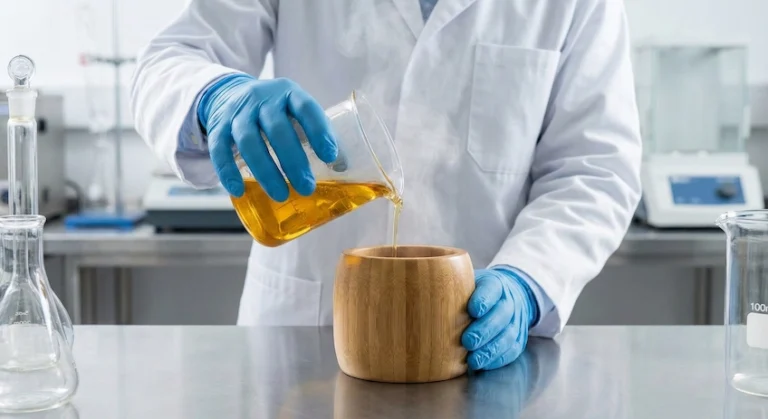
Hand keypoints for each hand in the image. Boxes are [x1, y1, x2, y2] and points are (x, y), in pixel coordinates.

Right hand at [197, 75, 337, 200]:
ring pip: (248, 141)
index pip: (306, 108)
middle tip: (307, 188)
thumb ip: (313, 133)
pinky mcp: (218, 126)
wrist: (230, 92)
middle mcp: (262, 99)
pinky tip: (239, 190)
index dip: (318, 131)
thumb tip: (342, 167)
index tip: (330, 156)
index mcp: (288, 92)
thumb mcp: (294, 111)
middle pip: (277, 129)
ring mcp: (237, 112)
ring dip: (265, 171)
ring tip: (281, 196)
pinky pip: (219, 149)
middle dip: (293, 161)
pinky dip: (228, 171)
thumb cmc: (275, 111)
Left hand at [461, 268, 538, 370]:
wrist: (510, 295)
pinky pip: (512, 350)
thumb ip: (453, 287)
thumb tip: (424, 296)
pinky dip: (498, 359)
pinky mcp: (519, 338)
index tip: (472, 310)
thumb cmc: (478, 292)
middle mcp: (509, 301)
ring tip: (474, 360)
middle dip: (485, 330)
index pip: (492, 288)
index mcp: (496, 284)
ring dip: (491, 350)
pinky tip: (484, 364)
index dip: (484, 299)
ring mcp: (516, 320)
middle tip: (468, 341)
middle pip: (501, 315)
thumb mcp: (469, 282)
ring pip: (508, 335)